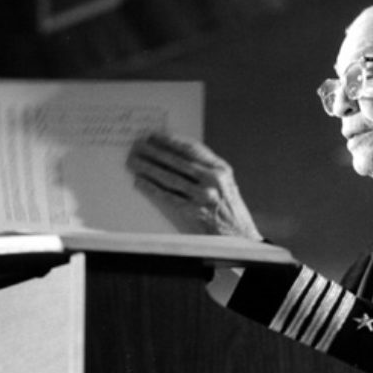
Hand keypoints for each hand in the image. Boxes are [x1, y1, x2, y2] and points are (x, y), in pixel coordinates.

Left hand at [127, 133, 261, 239]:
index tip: (155, 135)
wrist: (238, 237)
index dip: (171, 140)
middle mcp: (212, 181)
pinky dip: (151, 188)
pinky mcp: (192, 212)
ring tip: (133, 161)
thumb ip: (206, 168)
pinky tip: (139, 181)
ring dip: (148, 168)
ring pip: (169, 177)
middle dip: (154, 151)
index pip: (191, 149)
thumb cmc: (229, 209)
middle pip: (177, 161)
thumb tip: (175, 153)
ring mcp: (202, 197)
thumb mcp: (225, 183)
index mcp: (220, 170)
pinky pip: (166, 197)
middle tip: (138, 144)